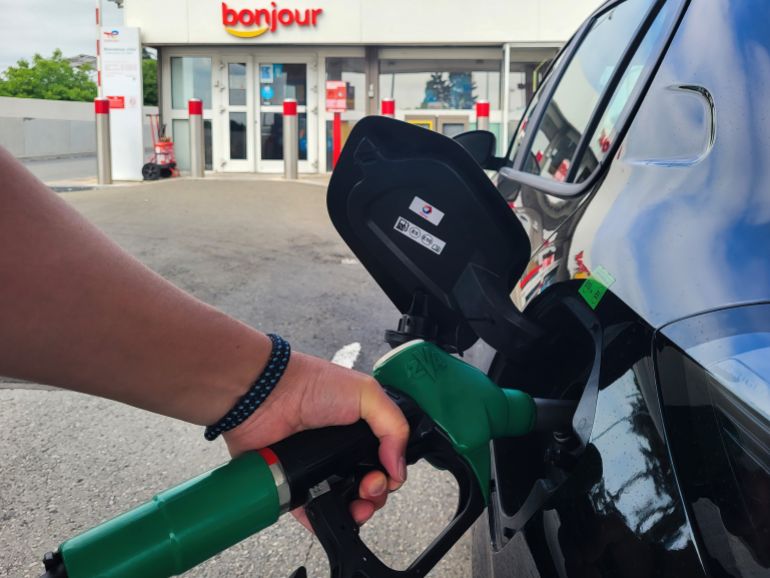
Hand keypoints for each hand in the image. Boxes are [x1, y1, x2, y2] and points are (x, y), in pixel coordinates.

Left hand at [223, 351, 408, 527]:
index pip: (385, 459)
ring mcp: (317, 466)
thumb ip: (394, 426)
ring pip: (344, 500)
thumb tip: (398, 467)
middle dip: (376, 493)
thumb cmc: (309, 384)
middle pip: (368, 484)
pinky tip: (331, 516)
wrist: (265, 395)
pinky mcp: (295, 482)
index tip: (387, 475)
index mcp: (359, 428)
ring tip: (355, 506)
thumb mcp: (366, 393)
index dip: (390, 472)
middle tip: (370, 487)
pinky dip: (322, 519)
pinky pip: (311, 509)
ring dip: (356, 510)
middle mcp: (340, 448)